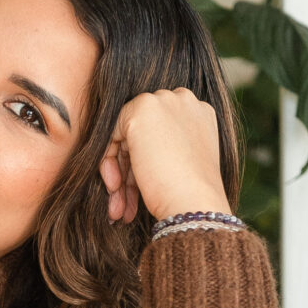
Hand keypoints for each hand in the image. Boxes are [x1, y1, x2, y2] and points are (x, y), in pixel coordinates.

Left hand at [100, 87, 228, 223]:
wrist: (195, 203)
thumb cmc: (191, 193)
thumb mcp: (183, 162)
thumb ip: (164, 147)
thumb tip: (136, 155)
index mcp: (199, 113)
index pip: (160, 133)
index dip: (147, 161)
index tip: (139, 190)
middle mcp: (183, 100)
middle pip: (142, 134)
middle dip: (129, 170)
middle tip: (123, 202)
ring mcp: (162, 101)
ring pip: (125, 136)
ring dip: (119, 173)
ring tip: (117, 208)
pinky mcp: (141, 110)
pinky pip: (111, 134)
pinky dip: (108, 162)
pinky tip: (115, 188)